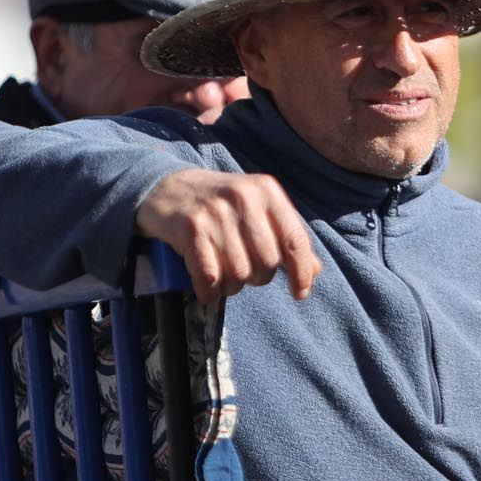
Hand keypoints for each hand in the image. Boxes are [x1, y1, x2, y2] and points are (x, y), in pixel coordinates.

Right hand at [136, 170, 320, 302]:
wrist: (167, 188)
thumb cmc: (221, 206)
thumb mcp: (257, 209)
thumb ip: (285, 236)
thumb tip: (313, 272)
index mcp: (266, 190)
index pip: (295, 240)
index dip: (301, 272)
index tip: (300, 293)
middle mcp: (243, 197)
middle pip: (267, 262)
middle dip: (257, 277)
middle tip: (242, 270)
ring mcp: (215, 212)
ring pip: (238, 274)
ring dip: (231, 286)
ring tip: (223, 276)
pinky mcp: (190, 228)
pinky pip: (209, 277)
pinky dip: (209, 292)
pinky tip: (207, 289)